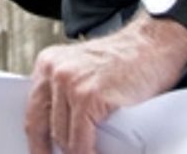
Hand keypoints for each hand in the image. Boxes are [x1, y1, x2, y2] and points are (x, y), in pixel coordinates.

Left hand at [24, 13, 186, 153]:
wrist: (153, 44)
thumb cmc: (127, 61)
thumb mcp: (84, 70)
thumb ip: (66, 94)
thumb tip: (59, 133)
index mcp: (48, 64)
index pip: (32, 112)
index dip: (36, 141)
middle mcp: (54, 71)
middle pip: (41, 126)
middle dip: (53, 150)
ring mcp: (70, 83)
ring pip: (62, 138)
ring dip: (76, 152)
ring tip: (88, 152)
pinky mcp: (89, 97)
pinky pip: (81, 141)